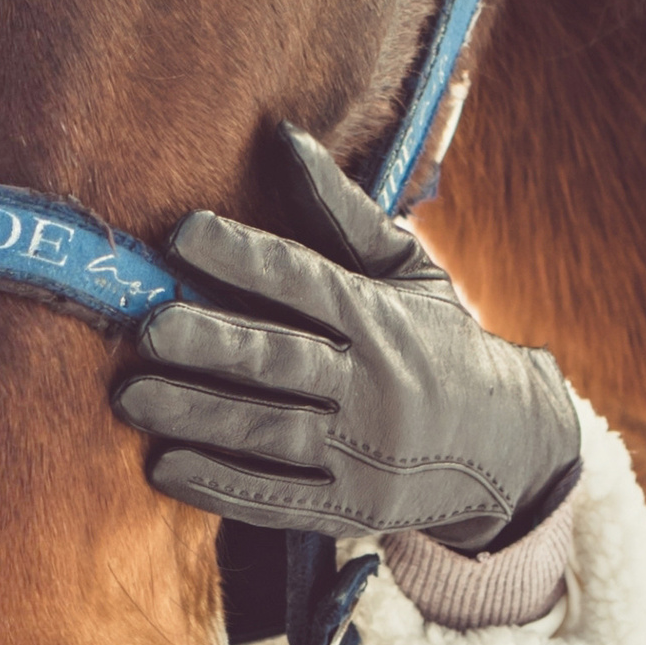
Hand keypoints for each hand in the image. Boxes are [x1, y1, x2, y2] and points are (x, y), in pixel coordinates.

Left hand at [113, 129, 580, 548]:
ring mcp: (364, 454)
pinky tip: (166, 466)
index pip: (306, 280)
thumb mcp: (409, 271)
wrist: (513, 446)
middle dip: (214, 344)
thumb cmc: (441, 343)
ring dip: (199, 415)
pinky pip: (279, 499)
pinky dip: (221, 486)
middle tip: (150, 327)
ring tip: (132, 396)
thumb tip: (284, 136)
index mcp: (382, 318)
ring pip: (272, 433)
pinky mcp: (351, 508)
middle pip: (285, 360)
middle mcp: (374, 386)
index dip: (245, 256)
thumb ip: (343, 211)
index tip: (184, 232)